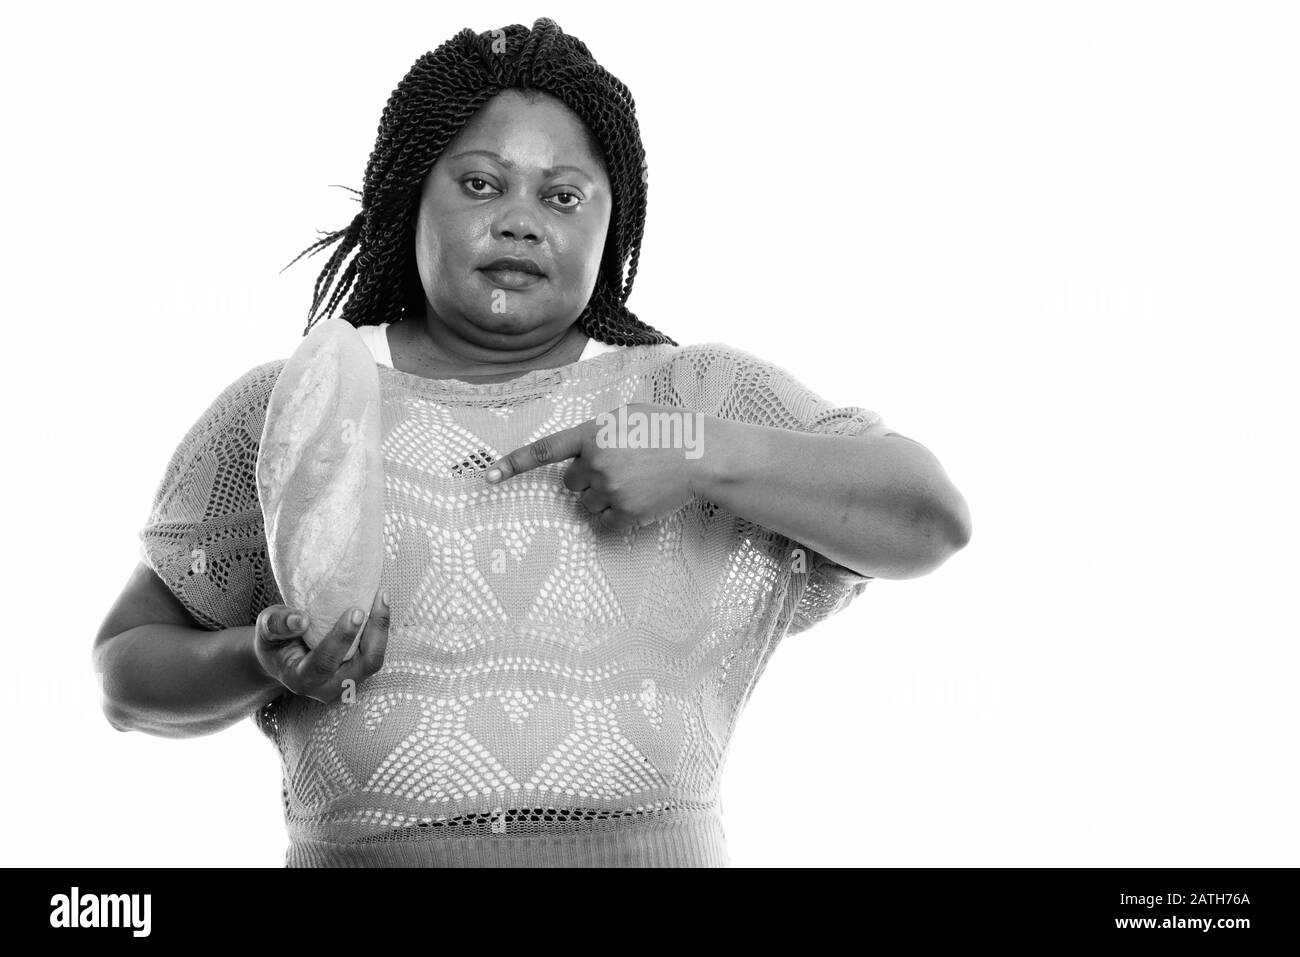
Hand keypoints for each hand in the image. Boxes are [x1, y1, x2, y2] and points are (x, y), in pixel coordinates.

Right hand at [253, 590, 388, 703]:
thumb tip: (301, 620)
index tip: (355, 611)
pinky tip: (379, 604)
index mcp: (301, 680)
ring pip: (374, 660)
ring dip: (382, 628)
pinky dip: (379, 630)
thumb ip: (277, 624)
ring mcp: (345, 683)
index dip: (342, 639)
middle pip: (363, 665)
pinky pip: (374, 653)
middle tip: (379, 598)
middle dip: (375, 631)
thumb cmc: (274, 642)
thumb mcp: (265, 631)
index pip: (325, 663)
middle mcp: (327, 688)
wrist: (280, 660)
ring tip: (382, 596)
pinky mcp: (357, 673)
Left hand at [485, 403, 709, 530]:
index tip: (489, 477)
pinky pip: (603, 524)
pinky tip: (635, 501)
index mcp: (593, 434)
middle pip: (570, 483)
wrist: (701, 454)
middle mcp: (596, 463)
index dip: (514, 464)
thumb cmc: (667, 430)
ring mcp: (611, 490)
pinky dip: (613, 518)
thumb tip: (580, 455)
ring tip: (635, 482)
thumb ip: (597, 433)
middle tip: (621, 467)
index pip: (544, 451)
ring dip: (602, 497)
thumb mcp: (627, 417)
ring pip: (586, 504)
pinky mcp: (627, 513)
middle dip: (587, 478)